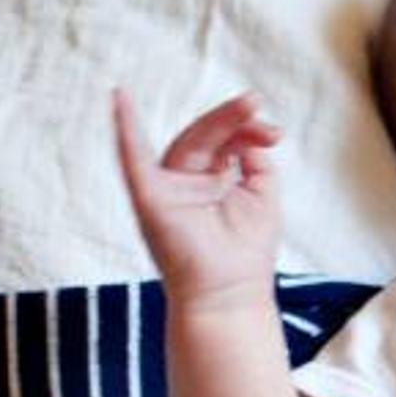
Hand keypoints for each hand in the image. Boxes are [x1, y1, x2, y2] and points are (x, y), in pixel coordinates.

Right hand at [114, 86, 286, 308]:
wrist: (231, 296)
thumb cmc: (246, 253)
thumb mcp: (262, 195)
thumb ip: (255, 159)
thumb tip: (251, 132)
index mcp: (208, 180)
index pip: (223, 142)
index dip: (246, 129)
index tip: (275, 132)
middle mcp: (183, 182)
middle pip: (205, 137)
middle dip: (233, 120)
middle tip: (256, 103)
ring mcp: (165, 189)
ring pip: (186, 142)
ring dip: (216, 121)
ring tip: (248, 104)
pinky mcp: (149, 200)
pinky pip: (132, 161)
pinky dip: (125, 131)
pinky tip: (119, 100)